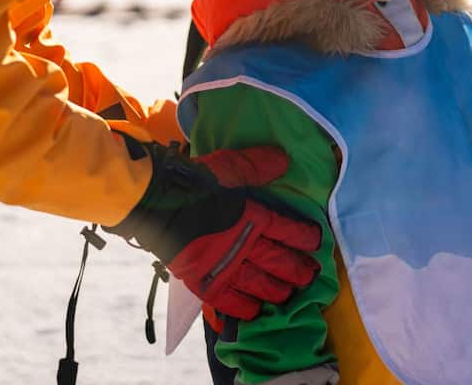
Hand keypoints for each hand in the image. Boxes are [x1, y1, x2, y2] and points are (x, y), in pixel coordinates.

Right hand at [106, 138, 321, 319]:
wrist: (154, 202)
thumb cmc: (193, 181)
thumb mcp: (229, 166)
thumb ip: (258, 164)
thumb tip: (285, 159)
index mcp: (253, 216)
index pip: (287, 229)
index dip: (304, 236)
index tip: (316, 241)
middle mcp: (244, 245)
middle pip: (279, 262)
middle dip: (298, 269)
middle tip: (311, 276)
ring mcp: (224, 266)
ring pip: (260, 285)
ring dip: (277, 291)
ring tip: (289, 295)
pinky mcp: (204, 281)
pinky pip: (230, 301)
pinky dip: (245, 308)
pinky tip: (256, 311)